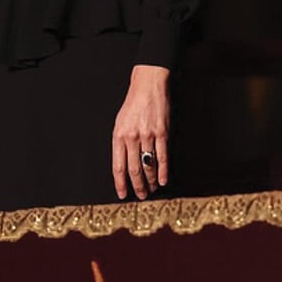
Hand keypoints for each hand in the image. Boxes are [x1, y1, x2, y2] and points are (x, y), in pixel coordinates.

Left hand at [111, 64, 170, 200]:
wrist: (148, 85)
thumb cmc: (133, 104)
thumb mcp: (120, 122)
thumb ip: (120, 143)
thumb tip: (123, 164)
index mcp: (118, 136)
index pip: (118, 166)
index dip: (120, 183)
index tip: (123, 194)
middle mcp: (132, 137)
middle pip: (134, 169)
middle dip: (137, 186)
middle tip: (140, 195)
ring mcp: (148, 135)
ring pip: (148, 165)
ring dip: (150, 181)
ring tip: (151, 189)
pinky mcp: (162, 133)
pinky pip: (162, 157)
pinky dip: (163, 171)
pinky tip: (162, 180)